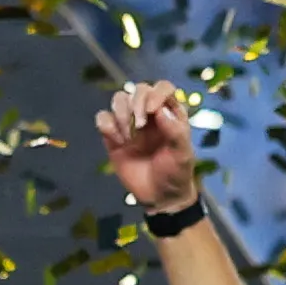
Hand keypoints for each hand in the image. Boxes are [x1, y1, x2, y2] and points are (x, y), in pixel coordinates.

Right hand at [97, 80, 199, 213]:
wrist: (159, 196)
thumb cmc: (176, 173)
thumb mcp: (182, 154)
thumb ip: (175, 131)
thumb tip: (159, 110)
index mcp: (171, 113)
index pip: (162, 88)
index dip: (155, 94)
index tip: (151, 112)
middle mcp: (150, 114)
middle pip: (138, 89)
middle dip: (136, 104)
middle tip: (139, 126)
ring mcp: (130, 123)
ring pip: (119, 99)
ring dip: (121, 114)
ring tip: (128, 137)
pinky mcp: (112, 135)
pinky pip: (103, 117)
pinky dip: (107, 126)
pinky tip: (117, 142)